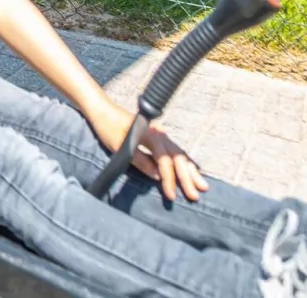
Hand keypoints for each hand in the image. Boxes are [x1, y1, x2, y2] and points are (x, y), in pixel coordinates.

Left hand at [87, 100, 208, 202]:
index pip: (165, 161)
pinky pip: (176, 151)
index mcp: (151, 136)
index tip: (171, 195)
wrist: (103, 110)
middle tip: (196, 195)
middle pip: (178, 158)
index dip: (169, 179)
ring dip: (191, 171)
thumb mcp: (120, 147)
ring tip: (202, 186)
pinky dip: (185, 163)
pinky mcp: (159, 137)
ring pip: (180, 154)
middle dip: (187, 178)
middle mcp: (160, 135)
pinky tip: (193, 171)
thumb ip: (140, 160)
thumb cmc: (109, 128)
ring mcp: (161, 135)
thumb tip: (158, 176)